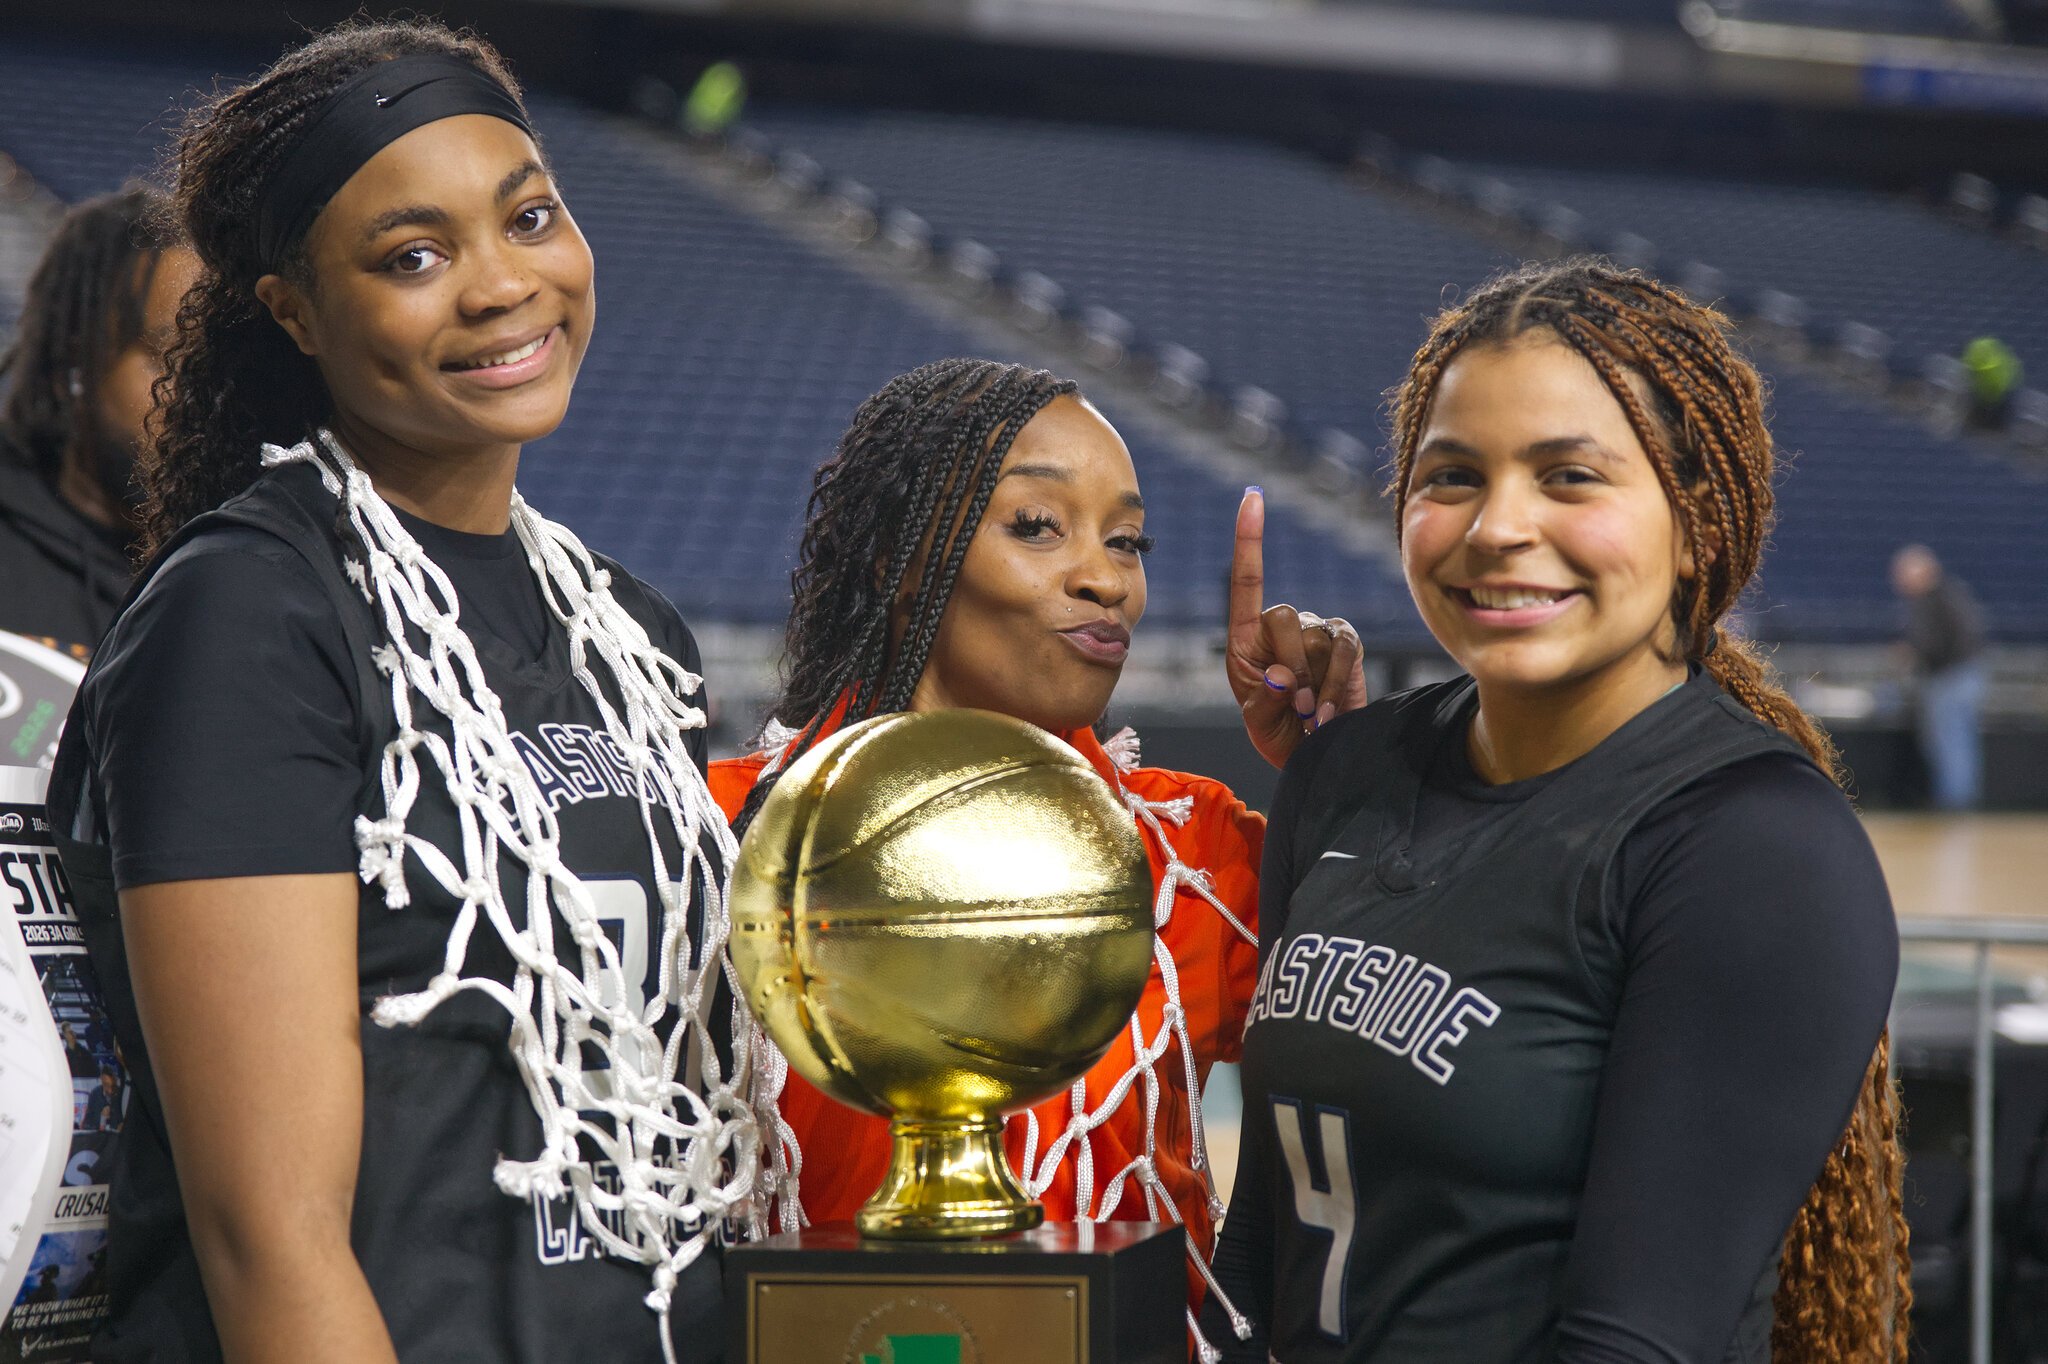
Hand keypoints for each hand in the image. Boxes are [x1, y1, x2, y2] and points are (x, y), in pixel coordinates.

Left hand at [1226, 487, 1367, 768]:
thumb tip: (1284, 677)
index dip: (1248, 538)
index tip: (1252, 496)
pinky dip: (1334, 685)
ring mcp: (1318, 632)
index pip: (1246, 580)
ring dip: (1313, 684)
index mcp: (1246, 636)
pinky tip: (1328, 714)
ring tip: (1310, 715)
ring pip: (1314, 637)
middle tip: (1294, 707)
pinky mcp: (1347, 645)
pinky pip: (1343, 652)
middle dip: (1286, 664)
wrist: (1315, 755)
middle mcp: (1283, 625)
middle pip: (1281, 616)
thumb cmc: (1278, 733)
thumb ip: (1265, 697)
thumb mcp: (1259, 719)